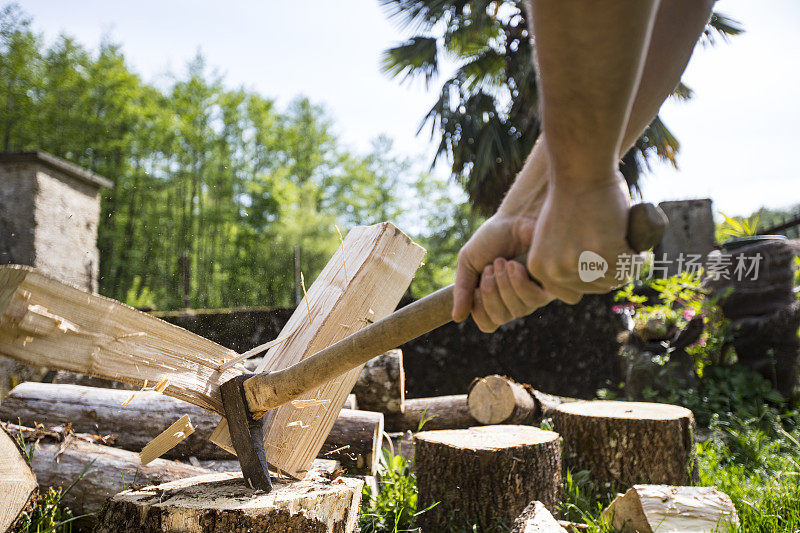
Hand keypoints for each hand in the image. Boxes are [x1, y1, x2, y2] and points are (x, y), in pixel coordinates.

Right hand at [453, 211, 550, 332]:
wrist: (517, 216)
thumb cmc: (493, 237)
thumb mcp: (469, 262)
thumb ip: (463, 290)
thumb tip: (456, 318)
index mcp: (495, 297)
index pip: (488, 323)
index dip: (479, 311)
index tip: (475, 289)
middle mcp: (515, 300)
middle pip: (501, 318)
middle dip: (490, 293)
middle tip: (489, 268)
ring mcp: (533, 295)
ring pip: (518, 311)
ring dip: (504, 285)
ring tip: (502, 262)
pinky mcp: (550, 286)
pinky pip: (534, 300)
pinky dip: (519, 283)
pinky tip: (514, 265)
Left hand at [527, 171, 631, 302]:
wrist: (580, 170)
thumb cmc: (570, 197)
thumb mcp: (555, 237)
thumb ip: (562, 260)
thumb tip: (584, 280)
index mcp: (540, 268)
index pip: (572, 294)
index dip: (589, 279)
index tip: (597, 261)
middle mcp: (555, 271)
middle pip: (596, 288)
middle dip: (610, 271)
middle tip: (616, 248)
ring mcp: (579, 264)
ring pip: (615, 279)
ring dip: (625, 264)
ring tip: (624, 242)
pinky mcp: (605, 253)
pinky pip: (631, 265)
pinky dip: (639, 256)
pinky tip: (635, 242)